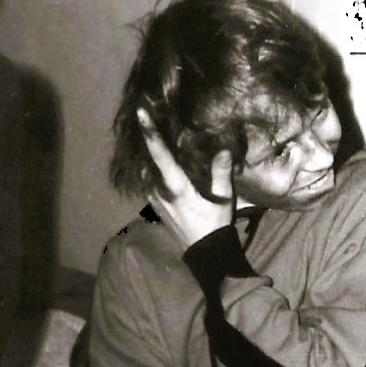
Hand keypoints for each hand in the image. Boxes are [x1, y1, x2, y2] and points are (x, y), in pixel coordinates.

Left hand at [138, 109, 234, 248]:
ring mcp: (154, 200)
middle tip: (148, 116)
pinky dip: (152, 169)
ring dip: (148, 155)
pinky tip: (159, 162)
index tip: (141, 113)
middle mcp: (160, 191)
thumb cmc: (215, 224)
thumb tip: (223, 148)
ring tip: (153, 135)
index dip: (151, 133)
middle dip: (146, 138)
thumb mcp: (224, 198)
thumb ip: (221, 173)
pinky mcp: (156, 205)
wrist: (204, 253)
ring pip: (146, 171)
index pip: (160, 155)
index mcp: (176, 187)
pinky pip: (149, 181)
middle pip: (147, 159)